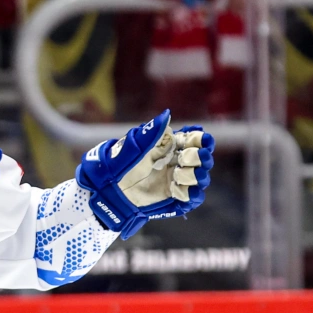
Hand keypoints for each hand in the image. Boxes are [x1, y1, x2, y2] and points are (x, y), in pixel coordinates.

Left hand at [75, 109, 214, 237]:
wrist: (108, 190)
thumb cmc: (118, 164)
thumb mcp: (134, 146)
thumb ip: (152, 132)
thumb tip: (167, 114)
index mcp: (170, 146)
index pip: (193, 140)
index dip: (201, 139)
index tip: (204, 140)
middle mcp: (177, 162)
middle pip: (201, 158)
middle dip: (201, 158)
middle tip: (190, 158)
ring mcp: (177, 181)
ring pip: (200, 177)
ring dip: (196, 176)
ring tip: (180, 175)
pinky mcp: (175, 198)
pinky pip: (193, 197)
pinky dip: (193, 194)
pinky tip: (187, 191)